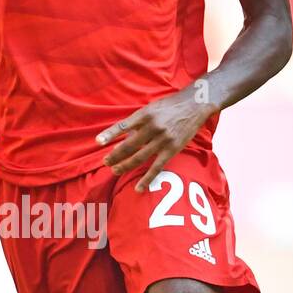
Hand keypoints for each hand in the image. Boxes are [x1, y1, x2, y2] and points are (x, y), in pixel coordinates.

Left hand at [96, 84, 214, 191]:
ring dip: (125, 166)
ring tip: (115, 171)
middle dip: (115, 155)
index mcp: (145, 115)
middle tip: (105, 162)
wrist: (195, 105)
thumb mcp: (152, 108)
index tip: (98, 141)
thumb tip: (125, 138)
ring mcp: (162, 140)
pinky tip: (138, 188)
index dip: (110, 134)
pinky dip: (147, 179)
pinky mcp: (172, 150)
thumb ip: (139, 122)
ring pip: (139, 157)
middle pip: (129, 145)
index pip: (123, 126)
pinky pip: (157, 167)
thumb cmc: (170, 106)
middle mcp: (153, 127)